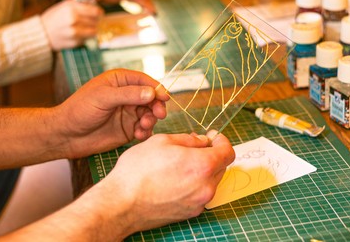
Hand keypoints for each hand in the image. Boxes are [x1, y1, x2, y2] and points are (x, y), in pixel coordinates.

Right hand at [40, 0, 103, 49]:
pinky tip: (77, 34)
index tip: (99, 13)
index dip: (99, 12)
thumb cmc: (54, 17)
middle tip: (91, 20)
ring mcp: (74, 32)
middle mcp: (74, 20)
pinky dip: (84, 37)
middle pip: (96, 21)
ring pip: (93, 32)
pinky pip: (86, 39)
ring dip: (91, 29)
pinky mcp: (74, 42)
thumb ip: (80, 4)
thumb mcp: (65, 5)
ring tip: (85, 27)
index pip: (95, 11)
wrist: (41, 33)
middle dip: (95, 21)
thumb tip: (95, 5)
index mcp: (71, 8)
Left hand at [53, 69, 168, 158]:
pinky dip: (146, 131)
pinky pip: (144, 128)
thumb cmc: (79, 110)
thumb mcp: (103, 98)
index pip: (144, 81)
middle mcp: (127, 95)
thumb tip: (151, 92)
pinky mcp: (128, 128)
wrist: (66, 135)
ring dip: (151, 120)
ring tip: (143, 126)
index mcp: (120, 81)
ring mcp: (129, 112)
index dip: (157, 88)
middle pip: (151, 98)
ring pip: (150, 113)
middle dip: (157, 106)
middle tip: (159, 114)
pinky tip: (139, 135)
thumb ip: (128, 94)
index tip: (165, 97)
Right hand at [101, 131, 234, 235]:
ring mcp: (199, 202)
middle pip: (221, 166)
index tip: (213, 137)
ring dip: (202, 170)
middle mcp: (206, 187)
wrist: (121, 203)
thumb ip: (189, 139)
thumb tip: (202, 141)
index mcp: (202, 165)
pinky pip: (200, 194)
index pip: (228, 152)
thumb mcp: (162, 141)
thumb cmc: (138, 171)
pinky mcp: (190, 213)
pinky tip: (175, 179)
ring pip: (210, 181)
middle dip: (211, 154)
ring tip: (180, 163)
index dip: (222, 141)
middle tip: (194, 147)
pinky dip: (194, 184)